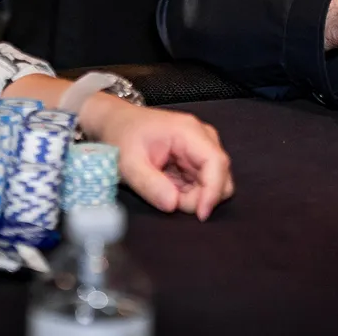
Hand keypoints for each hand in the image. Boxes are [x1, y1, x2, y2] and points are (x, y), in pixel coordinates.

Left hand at [81, 94, 233, 219]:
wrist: (117, 124)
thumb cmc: (122, 137)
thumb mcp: (129, 163)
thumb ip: (150, 185)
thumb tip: (173, 205)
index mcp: (189, 132)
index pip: (216, 162)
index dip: (213, 191)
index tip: (200, 215)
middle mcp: (202, 138)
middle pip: (220, 176)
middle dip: (201, 197)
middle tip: (169, 199)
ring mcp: (201, 149)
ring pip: (214, 183)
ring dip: (193, 197)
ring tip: (164, 191)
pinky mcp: (197, 159)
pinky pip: (203, 184)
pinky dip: (189, 194)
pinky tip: (168, 187)